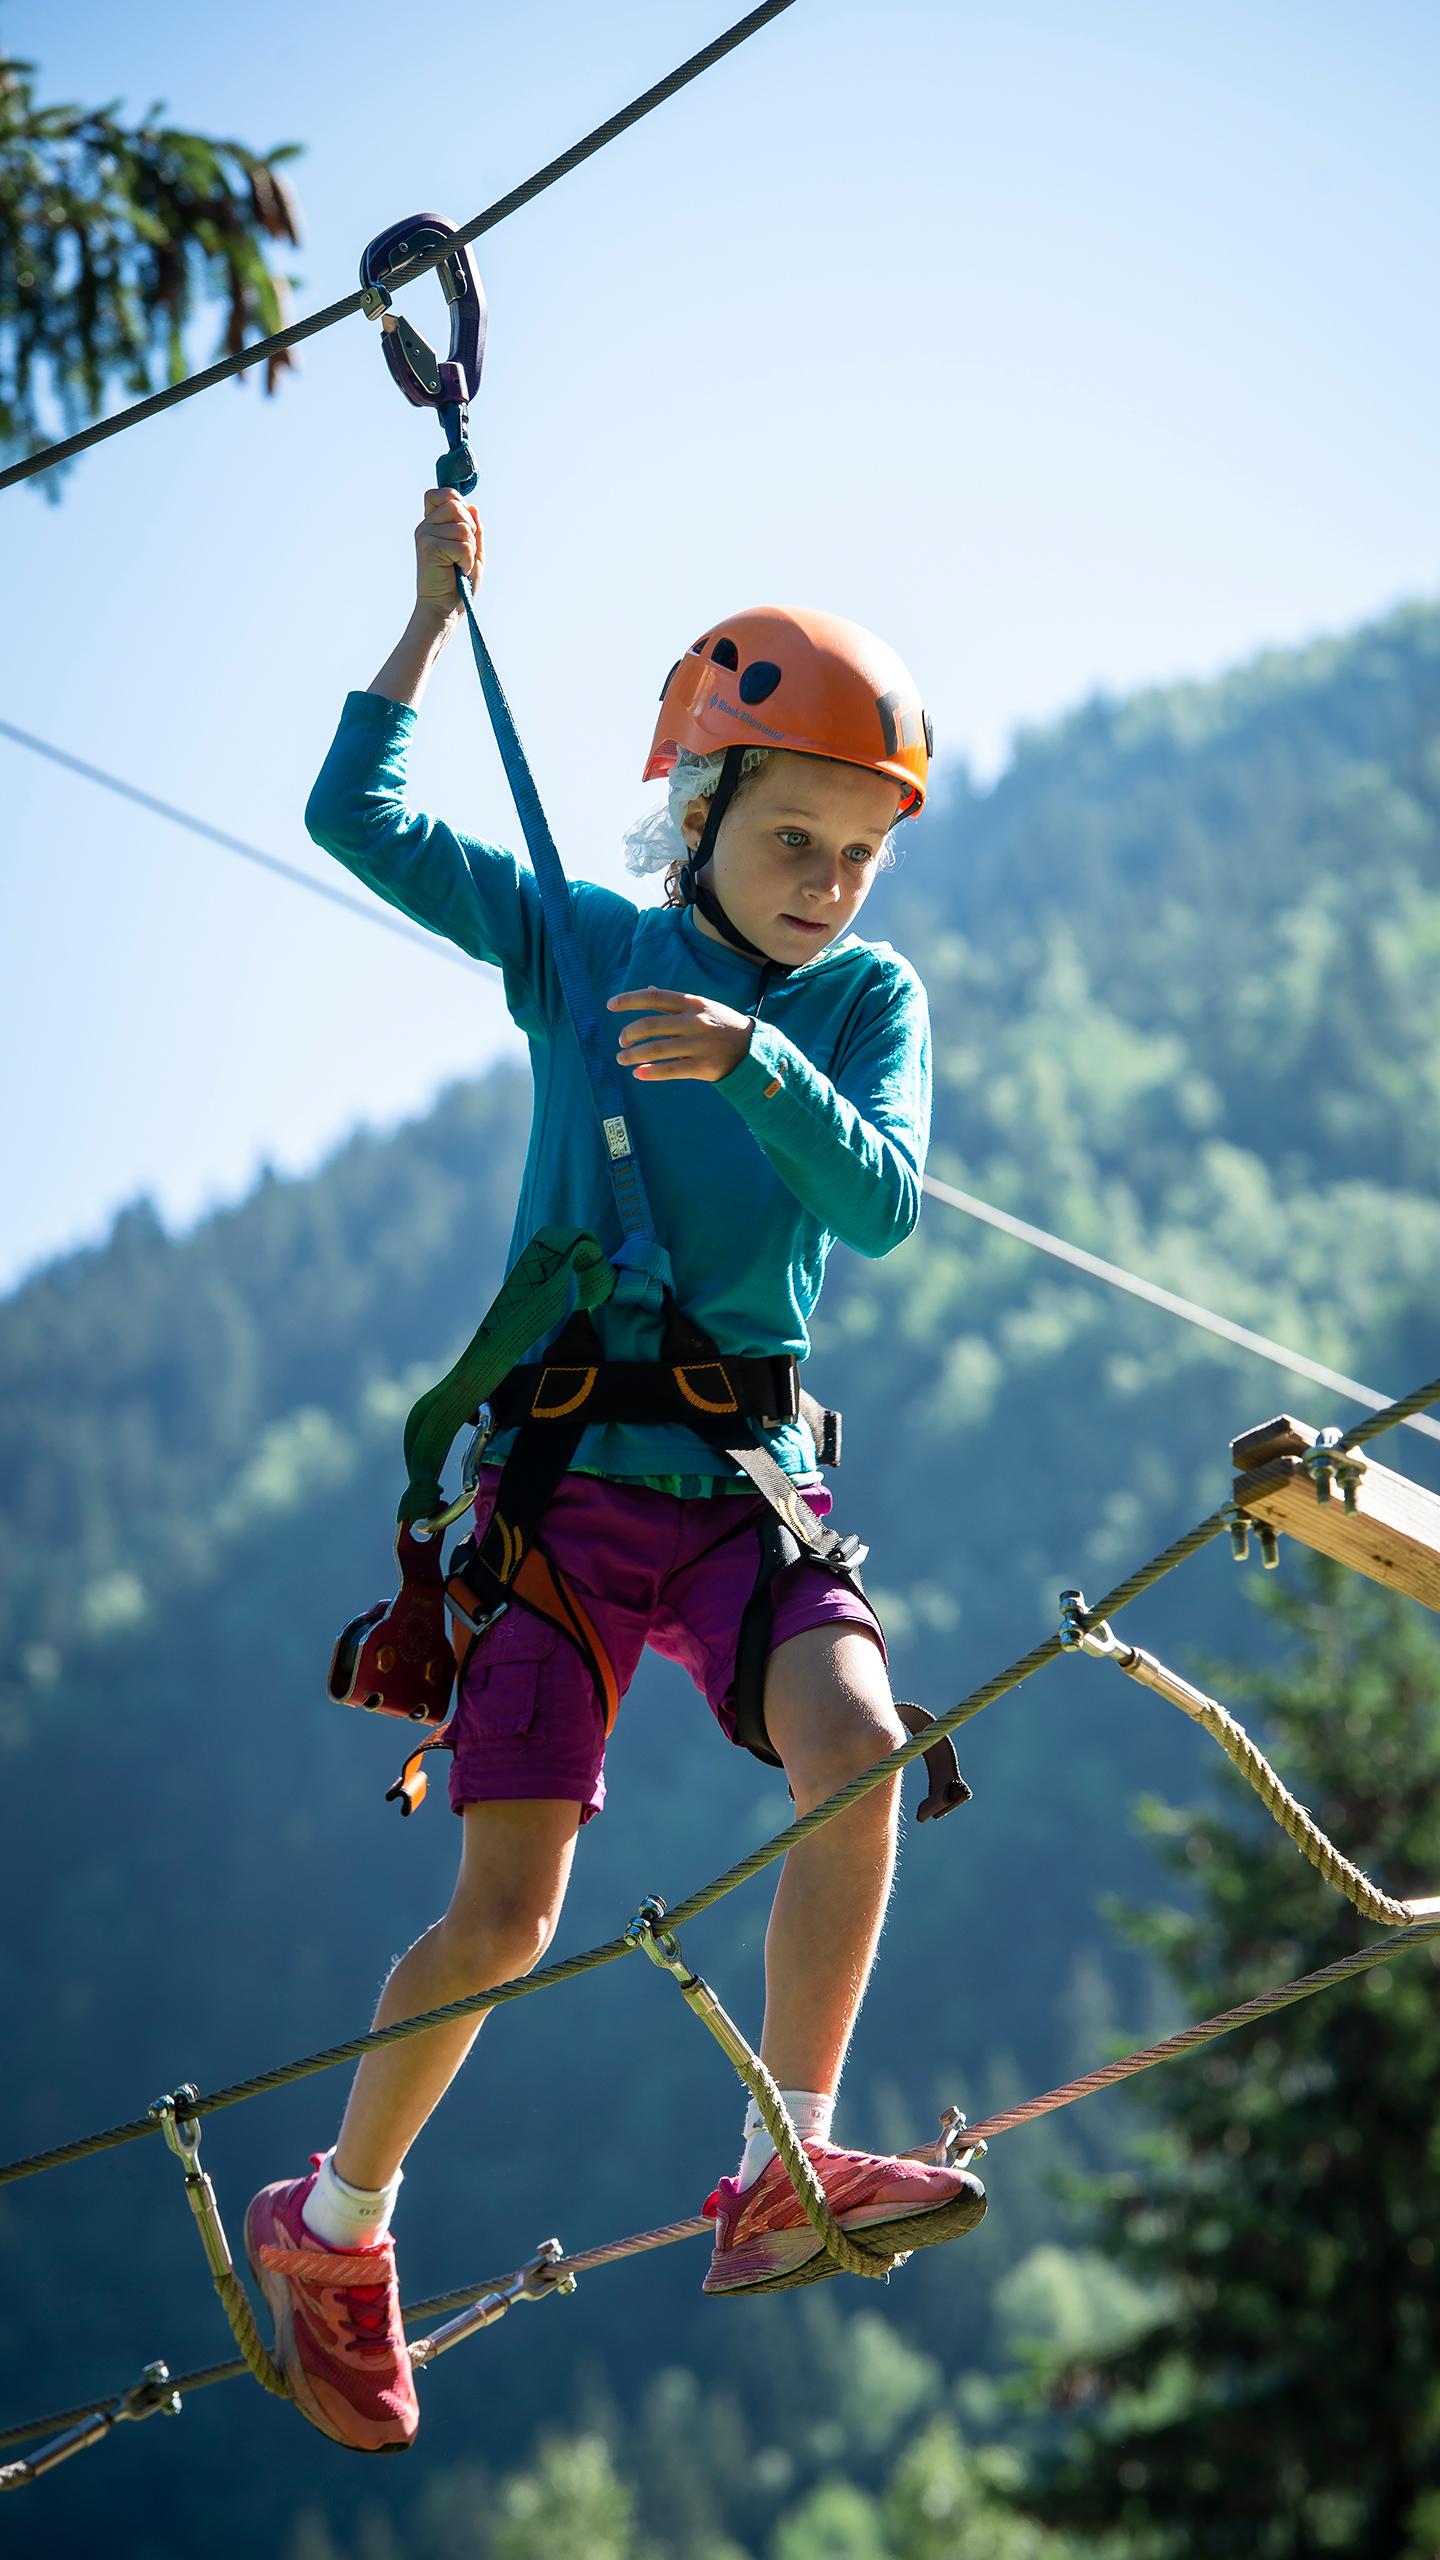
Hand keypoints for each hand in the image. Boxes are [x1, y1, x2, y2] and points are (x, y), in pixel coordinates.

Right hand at [414, 487, 483, 616]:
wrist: (445, 609)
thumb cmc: (459, 583)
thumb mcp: (473, 550)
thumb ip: (474, 528)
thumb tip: (472, 506)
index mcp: (434, 523)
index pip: (442, 493)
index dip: (458, 501)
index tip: (465, 526)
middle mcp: (426, 526)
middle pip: (456, 505)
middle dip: (470, 529)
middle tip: (465, 552)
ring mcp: (425, 535)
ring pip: (462, 527)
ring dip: (470, 549)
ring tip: (460, 564)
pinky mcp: (428, 548)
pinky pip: (462, 544)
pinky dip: (467, 560)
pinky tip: (459, 571)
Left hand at [608, 986, 753, 1082]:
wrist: (752, 1049)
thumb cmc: (720, 1025)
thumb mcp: (701, 1007)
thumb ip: (673, 1003)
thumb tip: (647, 989)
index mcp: (693, 1004)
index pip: (655, 998)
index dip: (630, 1000)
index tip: (611, 1005)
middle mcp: (695, 1022)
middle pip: (651, 1025)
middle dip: (629, 1033)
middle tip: (621, 1041)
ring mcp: (700, 1045)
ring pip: (657, 1049)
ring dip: (634, 1055)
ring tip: (622, 1059)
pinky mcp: (704, 1067)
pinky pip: (672, 1070)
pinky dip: (651, 1072)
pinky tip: (638, 1074)